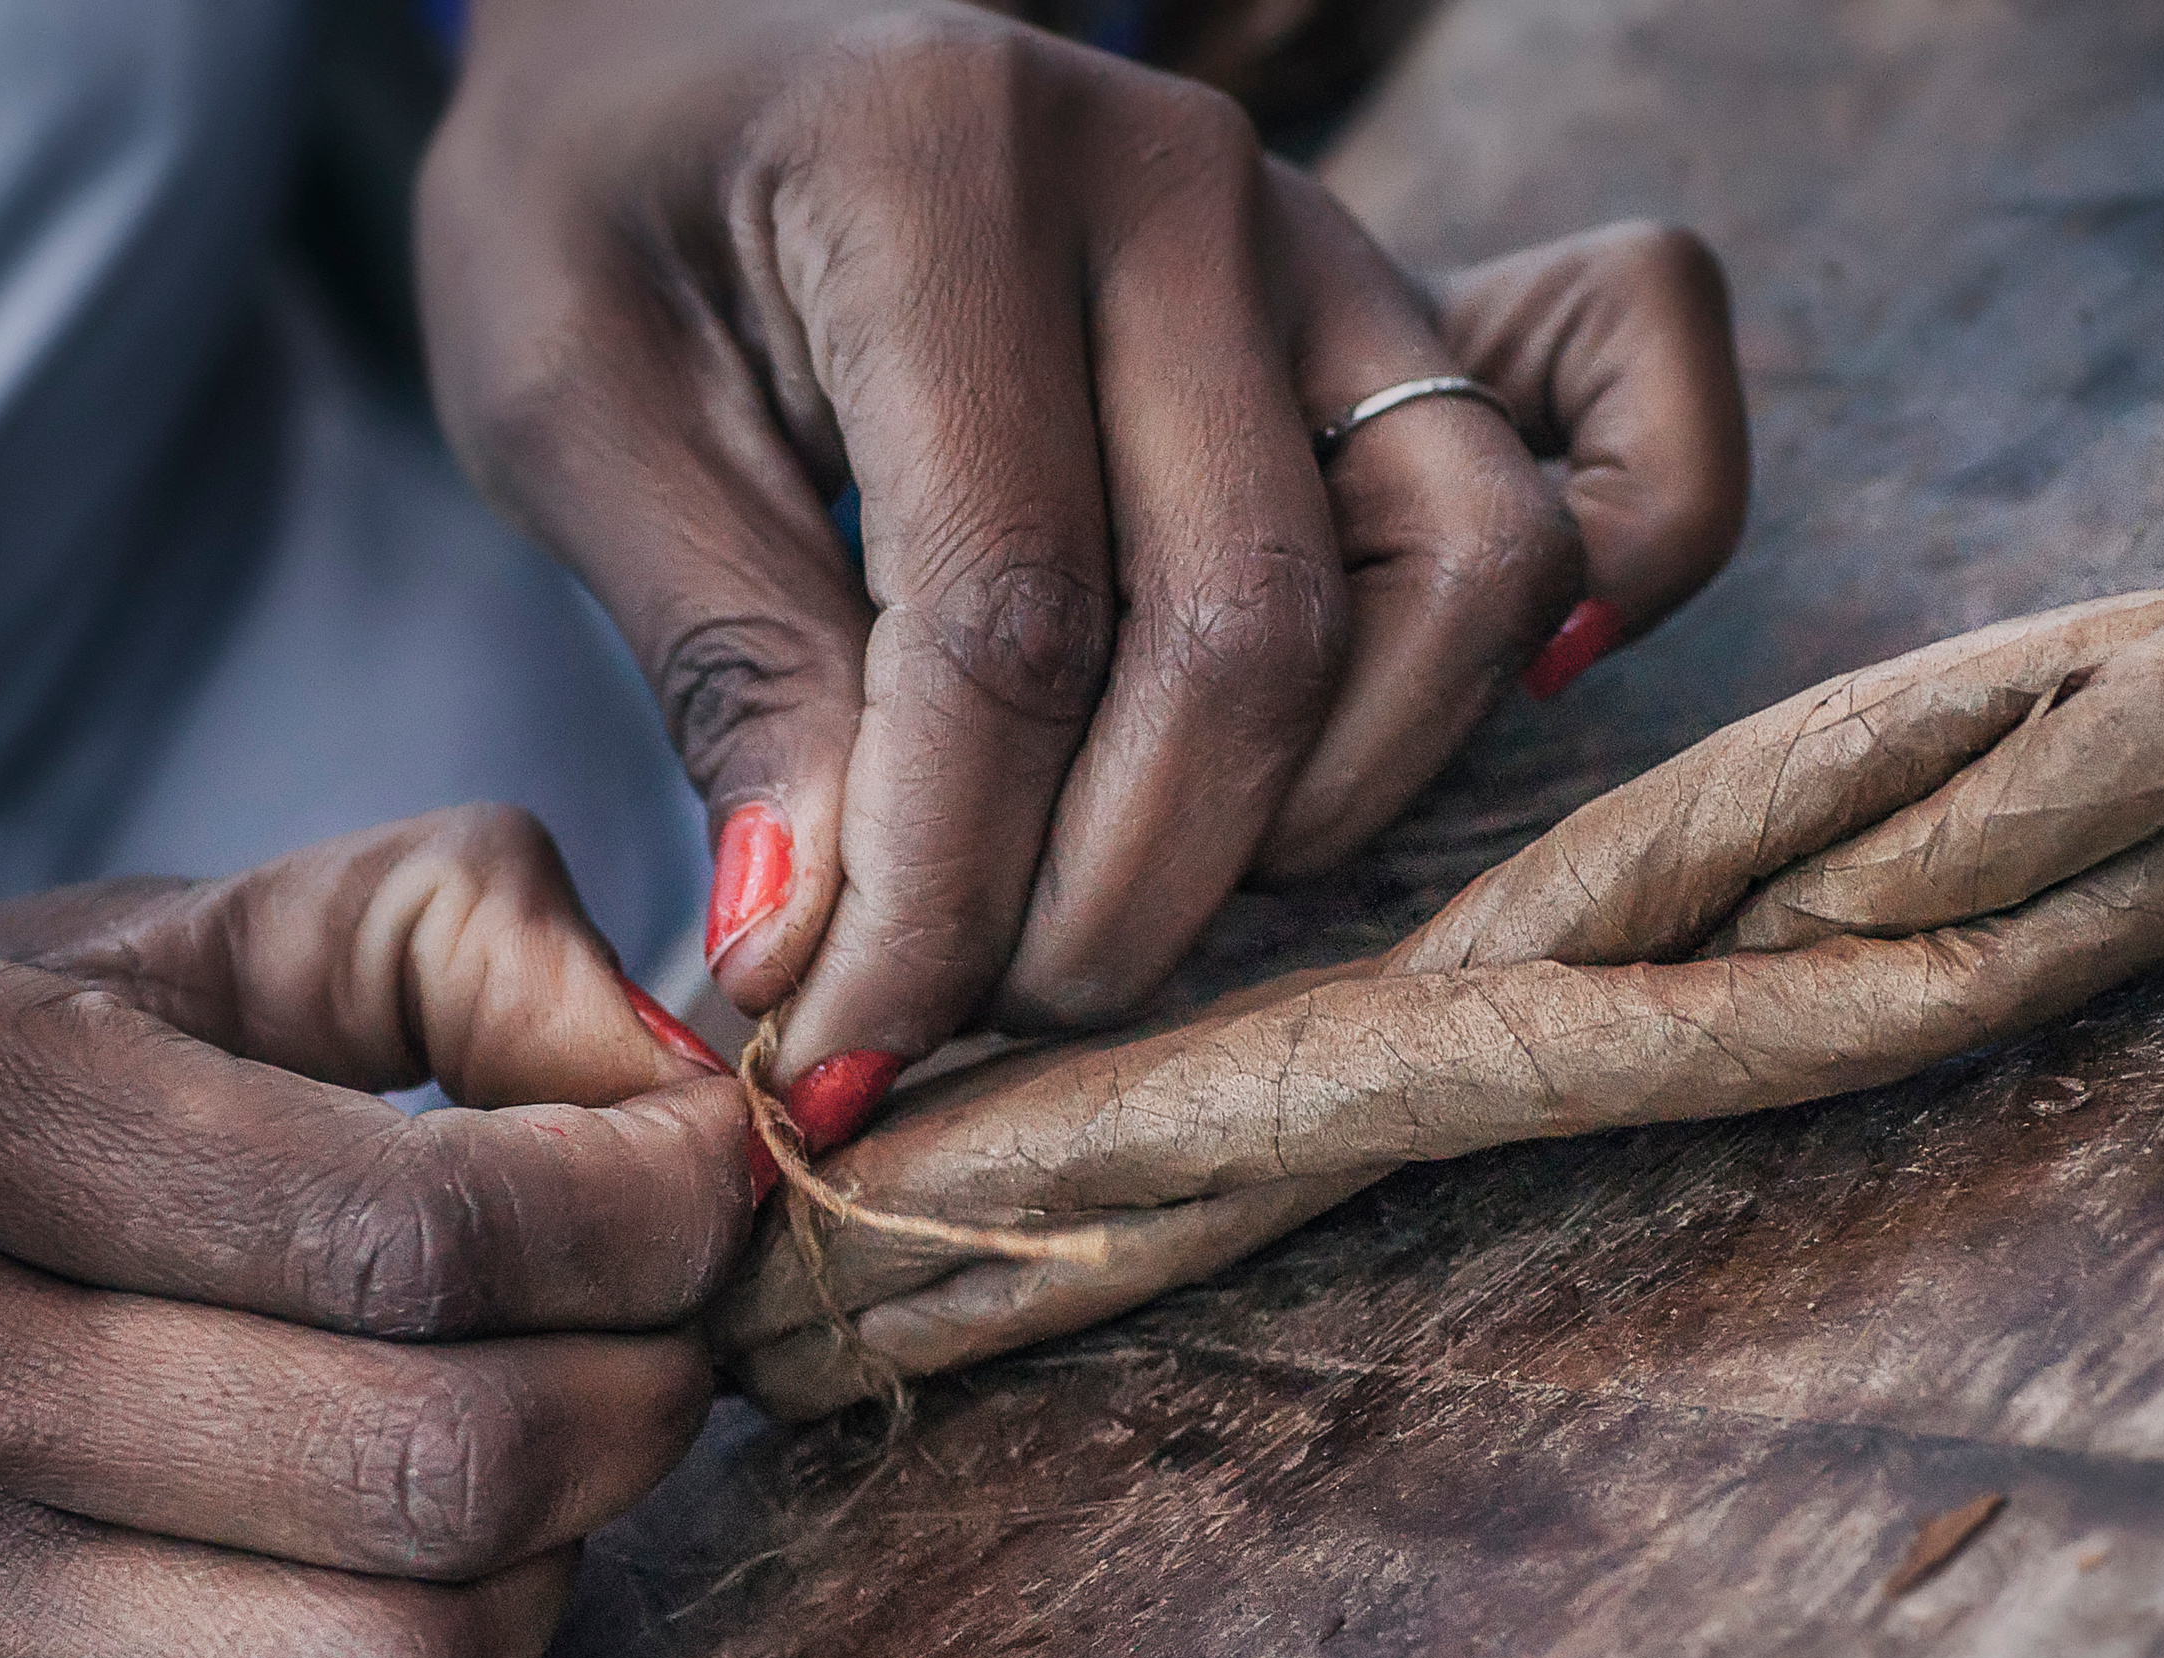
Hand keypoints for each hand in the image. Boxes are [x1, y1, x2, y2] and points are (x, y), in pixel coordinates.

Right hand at [0, 810, 752, 1657]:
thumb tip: (673, 1068)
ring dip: (557, 1586)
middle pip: (438, 1467)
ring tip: (541, 1485)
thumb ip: (430, 935)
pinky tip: (476, 1657)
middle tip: (653, 1331)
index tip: (705, 1182)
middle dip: (640, 1394)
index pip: (424, 1229)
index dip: (652, 1212)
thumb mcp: (136, 948)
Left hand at [418, 0, 1748, 1134]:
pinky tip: (1346, 758)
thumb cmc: (619, 206)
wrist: (713, 34)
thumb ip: (722, 664)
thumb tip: (816, 953)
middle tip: (970, 1004)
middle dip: (1112, 901)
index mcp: (944, 164)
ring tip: (1109, 893)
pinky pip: (1593, 498)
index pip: (1005, 616)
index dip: (939, 887)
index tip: (849, 1049)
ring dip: (1305, 821)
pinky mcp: (1398, 329)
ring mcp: (1329, 251)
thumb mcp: (570, 402)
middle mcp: (1187, 189)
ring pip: (1456, 596)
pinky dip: (1530, 655)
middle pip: (1248, 636)